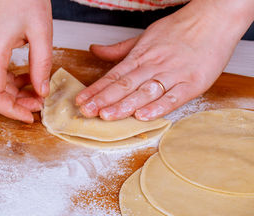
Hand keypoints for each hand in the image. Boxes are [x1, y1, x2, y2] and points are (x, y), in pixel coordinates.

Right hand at [0, 0, 52, 122]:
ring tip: (36, 93)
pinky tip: (26, 78)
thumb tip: (42, 90)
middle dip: (12, 105)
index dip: (11, 111)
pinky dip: (8, 82)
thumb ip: (41, 64)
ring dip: (11, 94)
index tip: (30, 116)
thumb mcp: (41, 30)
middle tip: (36, 105)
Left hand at [76, 0, 253, 120]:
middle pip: (125, 85)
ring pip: (145, 92)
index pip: (113, 75)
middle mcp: (154, 65)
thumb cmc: (180, 29)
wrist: (215, 18)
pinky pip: (173, 98)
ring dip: (124, 105)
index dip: (96, 89)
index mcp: (141, 56)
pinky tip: (143, 116)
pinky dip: (158, 108)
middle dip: (103, 100)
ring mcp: (173, 75)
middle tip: (87, 112)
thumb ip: (119, 49)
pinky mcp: (193, 83)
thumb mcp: (145, 37)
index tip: (81, 101)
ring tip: (106, 116)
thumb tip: (94, 50)